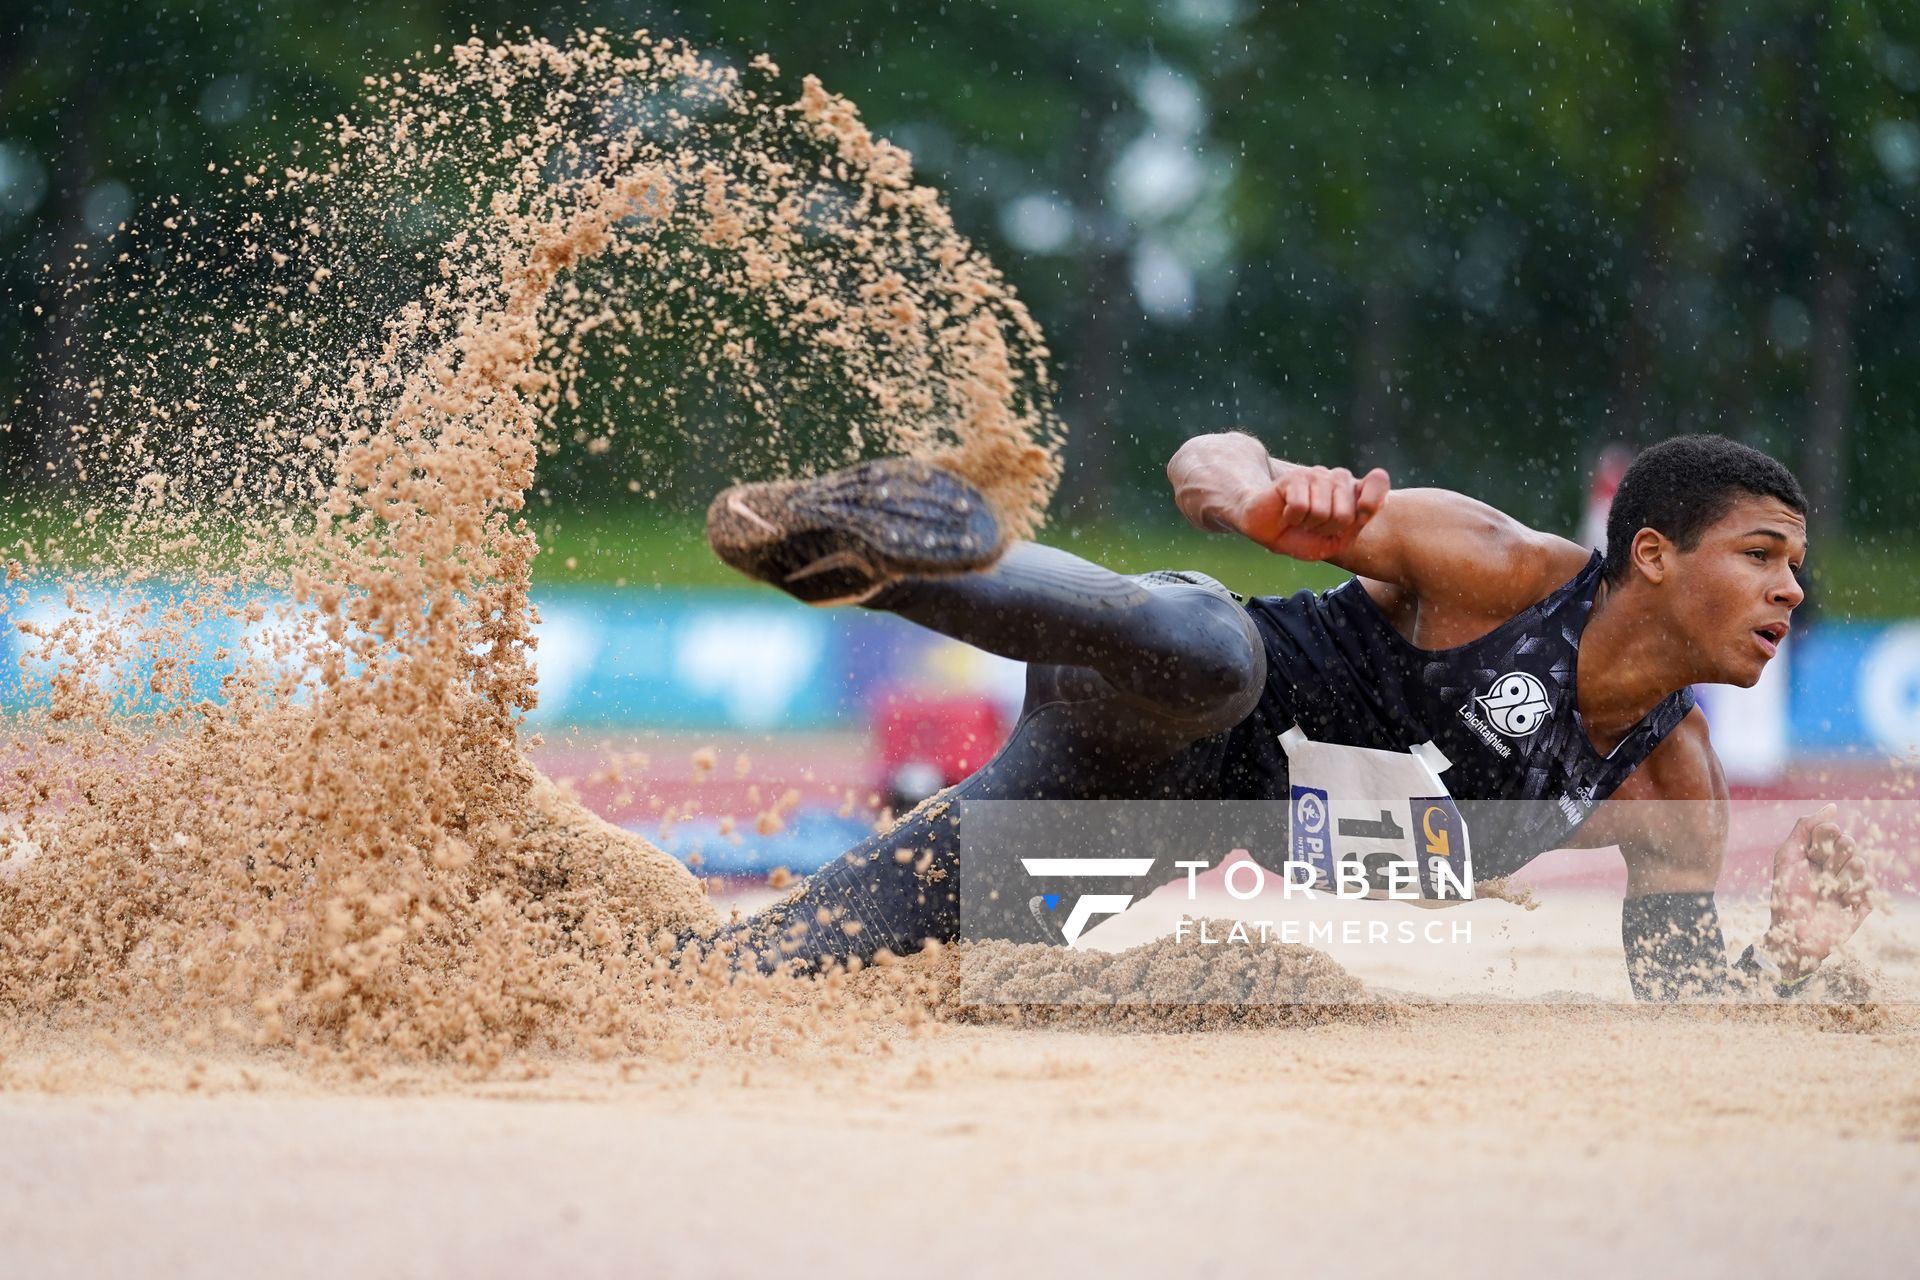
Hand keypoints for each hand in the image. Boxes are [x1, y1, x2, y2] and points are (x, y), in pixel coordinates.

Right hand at [1233, 465, 1390, 561]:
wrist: (1266, 529)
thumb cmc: (1300, 536)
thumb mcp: (1336, 540)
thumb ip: (1357, 523)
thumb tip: (1374, 502)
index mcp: (1353, 493)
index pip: (1378, 482)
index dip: (1371, 502)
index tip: (1360, 513)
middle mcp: (1338, 479)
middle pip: (1346, 513)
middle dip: (1326, 529)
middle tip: (1313, 527)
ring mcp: (1317, 475)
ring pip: (1322, 511)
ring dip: (1307, 524)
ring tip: (1299, 520)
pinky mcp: (1294, 477)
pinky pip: (1301, 506)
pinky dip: (1291, 518)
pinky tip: (1287, 513)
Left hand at [1764, 803, 1873, 980]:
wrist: (1793, 934)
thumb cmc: (1786, 895)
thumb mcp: (1787, 856)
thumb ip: (1805, 827)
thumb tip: (1832, 807)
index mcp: (1819, 852)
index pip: (1831, 830)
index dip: (1821, 841)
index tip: (1809, 856)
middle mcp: (1837, 865)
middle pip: (1849, 843)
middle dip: (1831, 859)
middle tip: (1819, 876)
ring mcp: (1851, 883)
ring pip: (1860, 863)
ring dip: (1840, 877)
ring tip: (1828, 892)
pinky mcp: (1863, 902)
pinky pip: (1869, 885)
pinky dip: (1852, 893)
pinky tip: (1840, 903)